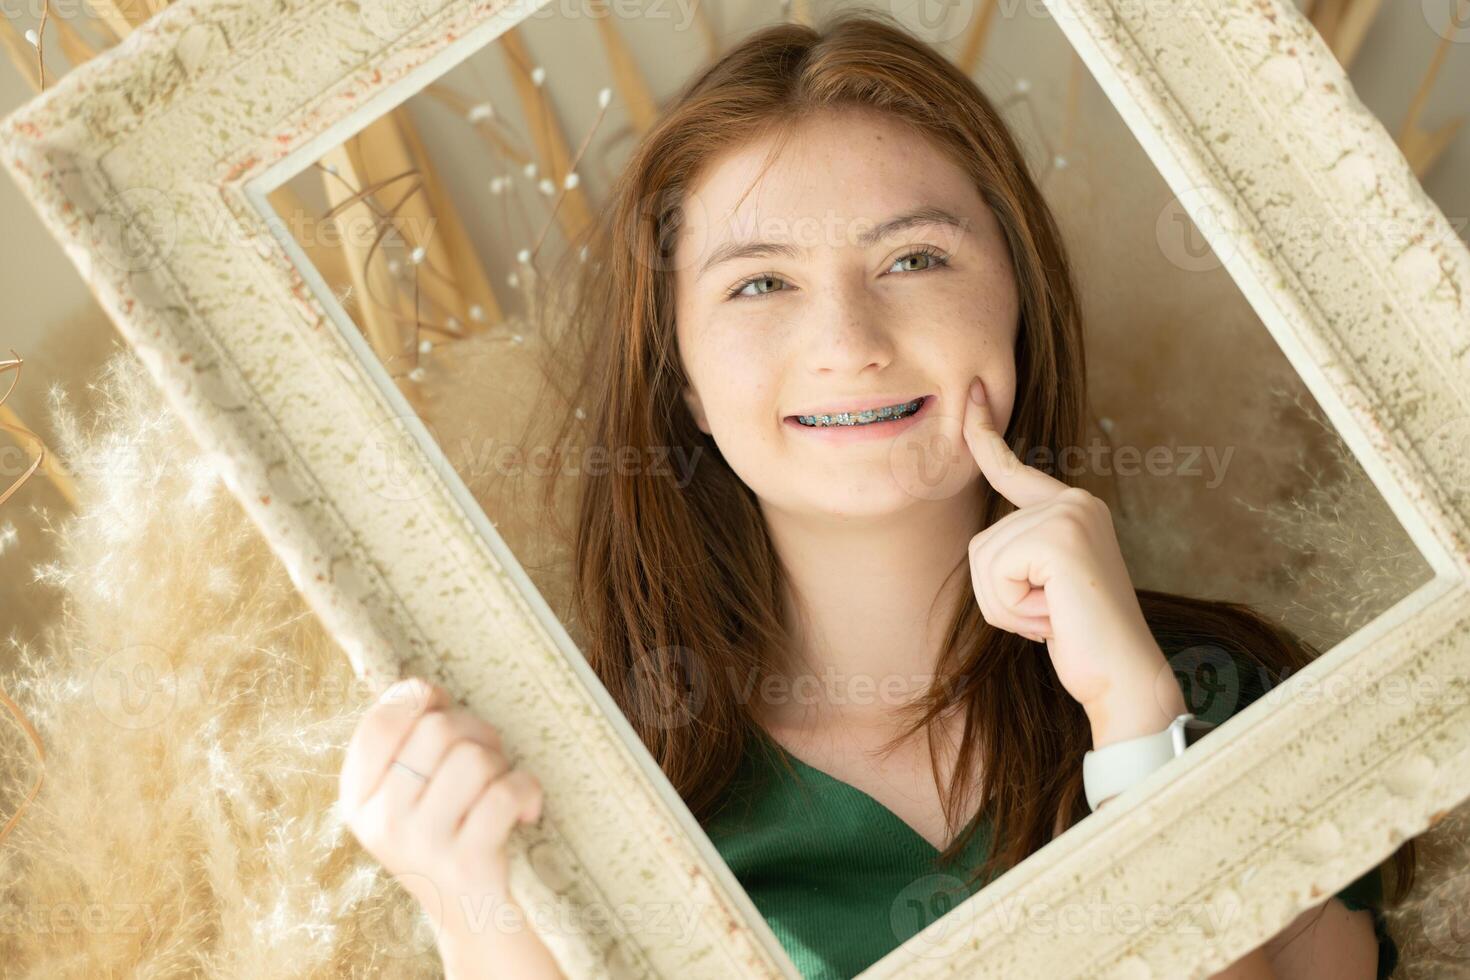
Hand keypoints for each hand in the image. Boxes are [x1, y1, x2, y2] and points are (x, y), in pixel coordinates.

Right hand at [337, 677, 545, 943]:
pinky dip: (526, 791)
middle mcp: (382, 820)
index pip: (381, 721)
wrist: (469, 915)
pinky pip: (504, 793)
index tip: (442, 705)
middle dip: (475, 730)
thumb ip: (405, 744)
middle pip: (438, 729)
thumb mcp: (405, 794)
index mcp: (358, 797)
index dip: (418, 698)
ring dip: (500, 763)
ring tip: (499, 787)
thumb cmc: (445, 833)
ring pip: (473, 758)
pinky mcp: (465, 862)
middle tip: (487, 755)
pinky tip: (524, 811)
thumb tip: (423, 688)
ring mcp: (422, 844)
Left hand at [961, 376, 1181, 741]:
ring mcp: (1069, 516)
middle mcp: (1074, 502)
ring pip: (985, 561)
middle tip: (1051, 615)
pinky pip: (996, 575)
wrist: (1124, 676)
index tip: (972, 393)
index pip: (1012, 470)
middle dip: (1001, 595)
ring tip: (1054, 617)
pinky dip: (1014, 611)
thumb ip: (1023, 554)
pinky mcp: (1059, 538)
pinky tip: (1054, 619)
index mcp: (1072, 508)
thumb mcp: (1044, 587)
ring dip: (1007, 606)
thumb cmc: (1082, 639)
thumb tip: (986, 543)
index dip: (984, 436)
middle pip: (982, 543)